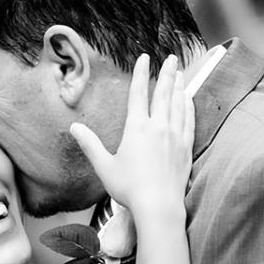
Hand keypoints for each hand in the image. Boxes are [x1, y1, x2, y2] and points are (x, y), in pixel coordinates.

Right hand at [69, 53, 195, 217]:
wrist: (158, 206)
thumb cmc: (129, 188)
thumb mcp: (104, 166)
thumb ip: (90, 144)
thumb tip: (74, 127)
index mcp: (137, 128)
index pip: (138, 94)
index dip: (140, 73)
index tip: (143, 58)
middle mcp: (158, 127)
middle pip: (163, 93)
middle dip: (166, 73)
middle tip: (170, 58)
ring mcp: (174, 136)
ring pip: (178, 104)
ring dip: (178, 86)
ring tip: (179, 73)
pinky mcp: (185, 147)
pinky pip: (189, 120)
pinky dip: (189, 106)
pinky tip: (188, 100)